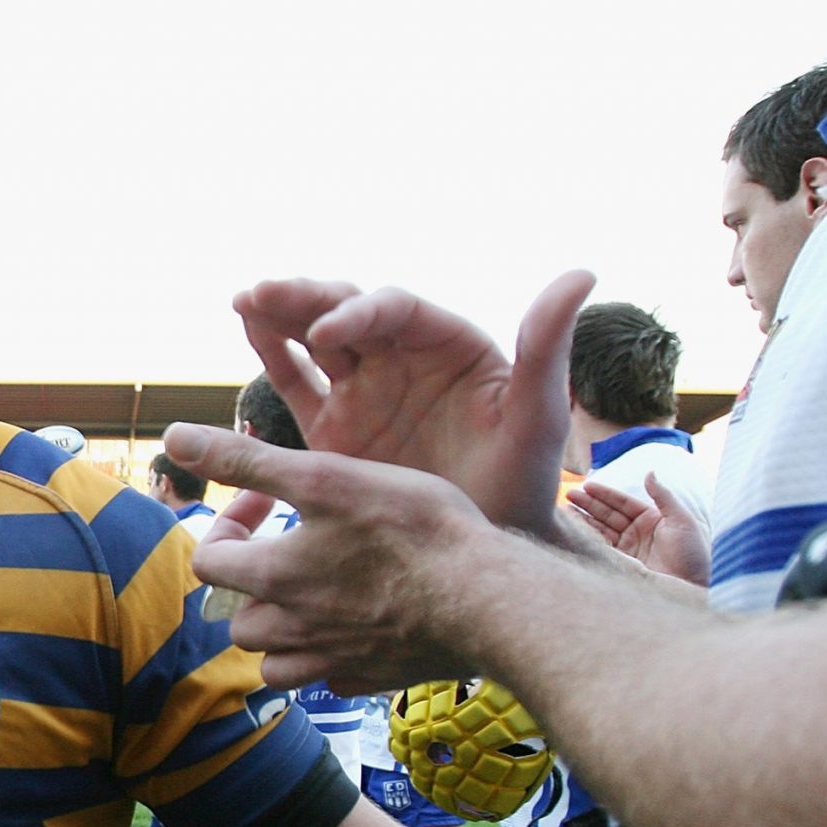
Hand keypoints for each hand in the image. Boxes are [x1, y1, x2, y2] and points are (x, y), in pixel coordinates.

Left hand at [165, 422, 501, 693]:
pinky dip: (327, 658)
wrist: (486, 599)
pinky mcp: (373, 678)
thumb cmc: (411, 530)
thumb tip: (175, 437)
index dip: (228, 524)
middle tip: (289, 547)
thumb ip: (248, 461)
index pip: (208, 562)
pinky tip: (355, 627)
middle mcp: (293, 629)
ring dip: (281, 628)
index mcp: (273, 578)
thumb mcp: (324, 477)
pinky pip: (329, 679)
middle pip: (238, 618)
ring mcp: (332, 661)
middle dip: (251, 582)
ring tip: (314, 592)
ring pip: (275, 661)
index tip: (265, 502)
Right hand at [234, 271, 590, 534]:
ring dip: (280, 315)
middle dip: (305, 300)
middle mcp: (404, 358)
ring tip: (245, 300)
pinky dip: (271, 353)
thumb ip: (546, 349)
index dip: (358, 313)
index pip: (396, 311)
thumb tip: (581, 272)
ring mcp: (366, 391)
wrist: (486, 553)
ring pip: (314, 338)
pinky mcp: (334, 430)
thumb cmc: (523, 487)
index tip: (327, 336)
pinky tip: (248, 328)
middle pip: (348, 309)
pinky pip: (297, 383)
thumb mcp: (538, 420)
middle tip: (262, 294)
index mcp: (449, 346)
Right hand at [568, 474, 710, 585]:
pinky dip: (587, 537)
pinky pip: (601, 547)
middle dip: (588, 504)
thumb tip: (649, 472)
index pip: (623, 502)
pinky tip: (574, 529)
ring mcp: (628, 548)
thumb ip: (663, 496)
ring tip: (564, 509)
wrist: (691, 588)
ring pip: (601, 529)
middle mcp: (637, 532)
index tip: (587, 485)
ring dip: (583, 519)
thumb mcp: (681, 520)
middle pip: (608, 514)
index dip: (605, 494)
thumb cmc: (692, 553)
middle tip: (569, 494)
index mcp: (652, 518)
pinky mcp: (621, 564)